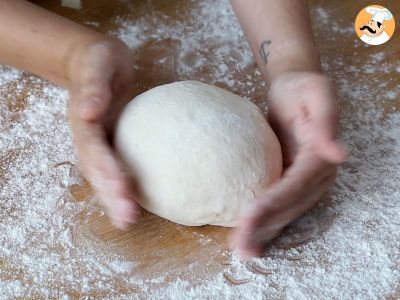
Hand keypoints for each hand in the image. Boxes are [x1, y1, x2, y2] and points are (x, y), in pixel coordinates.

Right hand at [68, 39, 139, 228]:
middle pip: (96, 170)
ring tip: (128, 221)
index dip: (106, 168)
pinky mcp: (112, 146)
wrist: (96, 64)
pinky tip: (134, 206)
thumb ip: (93, 85)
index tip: (122, 187)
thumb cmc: (99, 60)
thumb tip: (88, 112)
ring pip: (102, 177)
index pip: (94, 148)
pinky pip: (115, 170)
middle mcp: (89, 137)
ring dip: (114, 200)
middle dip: (111, 195)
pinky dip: (122, 190)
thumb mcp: (98, 62)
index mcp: (84, 120)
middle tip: (127, 217)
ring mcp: (99, 144)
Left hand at [231, 71, 346, 257]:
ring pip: (283, 212)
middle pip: (290, 206)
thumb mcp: (317, 93)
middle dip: (265, 226)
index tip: (251, 214)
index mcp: (321, 158)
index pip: (297, 185)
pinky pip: (277, 206)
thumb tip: (338, 154)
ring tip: (241, 250)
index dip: (276, 202)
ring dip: (263, 232)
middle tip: (241, 244)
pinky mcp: (289, 181)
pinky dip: (263, 222)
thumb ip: (326, 122)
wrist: (292, 89)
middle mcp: (316, 176)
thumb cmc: (302, 87)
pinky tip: (247, 236)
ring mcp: (303, 182)